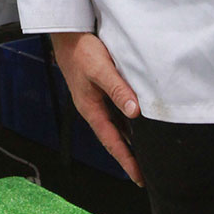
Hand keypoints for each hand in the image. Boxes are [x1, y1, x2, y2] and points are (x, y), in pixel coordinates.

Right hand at [50, 31, 143, 185]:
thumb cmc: (81, 51)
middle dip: (128, 157)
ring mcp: (96, 101)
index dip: (126, 161)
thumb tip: (134, 111)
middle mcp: (93, 109)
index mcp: (91, 109)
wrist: (68, 36)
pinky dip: (127, 124)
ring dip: (129, 142)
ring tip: (145, 155)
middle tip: (145, 173)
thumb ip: (117, 89)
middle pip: (114, 139)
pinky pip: (115, 114)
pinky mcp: (99, 91)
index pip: (112, 142)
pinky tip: (138, 125)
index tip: (139, 178)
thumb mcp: (101, 70)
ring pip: (115, 127)